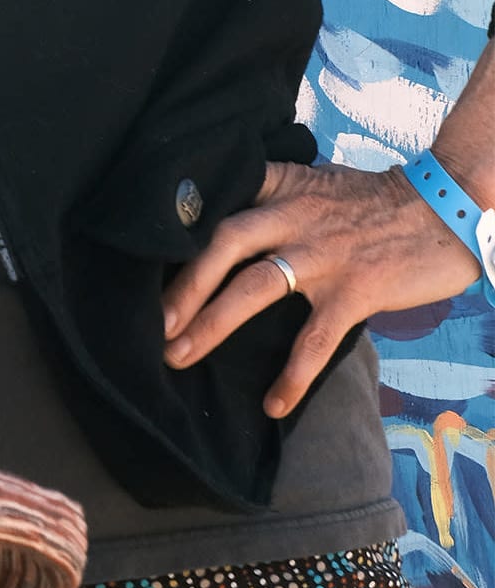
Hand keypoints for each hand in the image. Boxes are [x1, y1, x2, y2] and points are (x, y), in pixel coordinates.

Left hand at [160, 158, 481, 417]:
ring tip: (178, 356)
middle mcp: (293, 215)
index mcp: (281, 187)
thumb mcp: (316, 182)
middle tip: (153, 324)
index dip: (177, 232)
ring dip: (211, 324)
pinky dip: (292, 375)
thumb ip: (273, 198)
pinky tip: (273, 404)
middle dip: (182, 286)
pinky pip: (314, 339)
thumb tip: (225, 229)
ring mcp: (323, 254)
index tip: (141, 261)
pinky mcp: (354, 290)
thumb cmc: (378, 201)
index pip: (218, 202)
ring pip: (254, 288)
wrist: (447, 206)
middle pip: (221, 244)